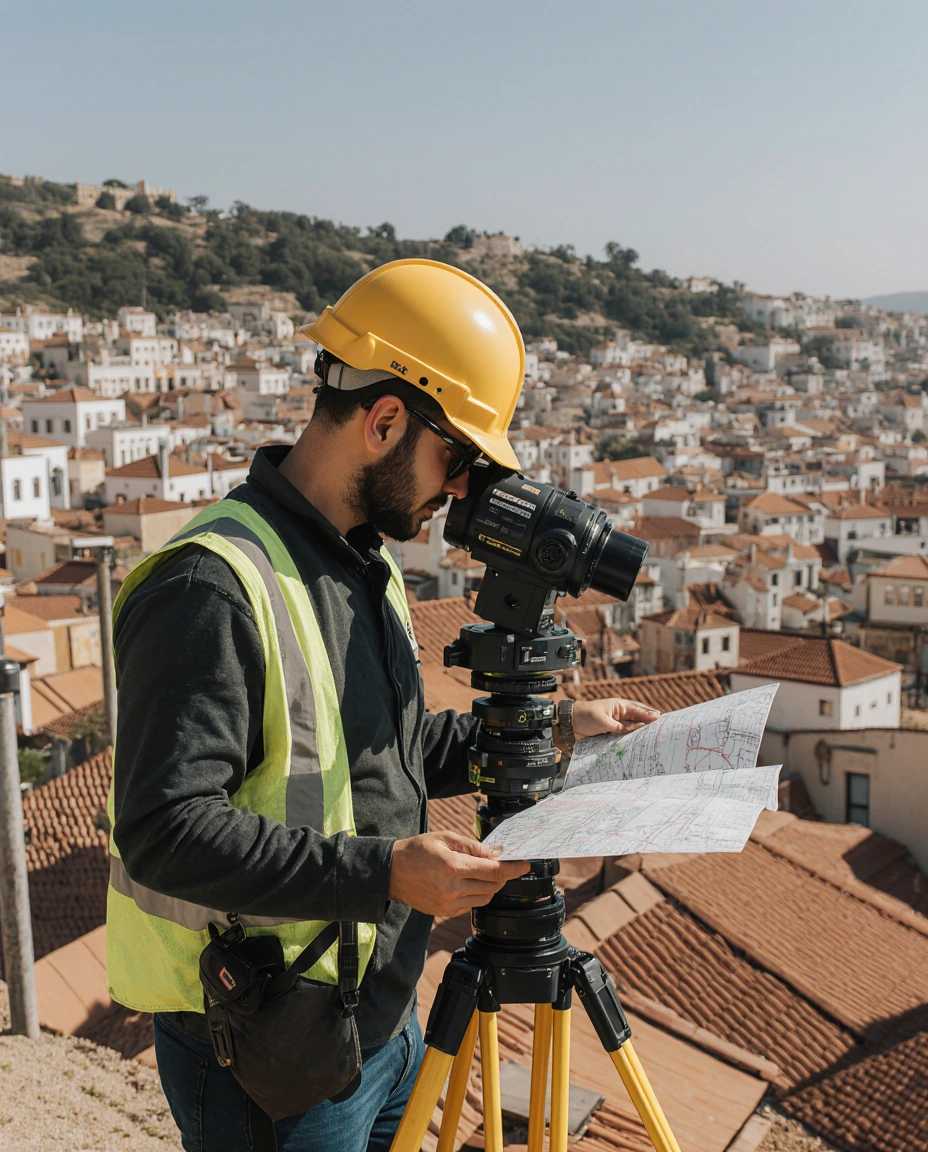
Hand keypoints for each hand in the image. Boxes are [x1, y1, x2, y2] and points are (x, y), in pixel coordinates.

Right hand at [388, 831, 529, 917]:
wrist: (391, 872)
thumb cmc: (417, 850)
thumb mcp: (445, 838)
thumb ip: (472, 846)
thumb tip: (496, 852)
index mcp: (453, 866)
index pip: (493, 871)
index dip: (513, 868)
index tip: (525, 865)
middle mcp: (452, 888)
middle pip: (492, 885)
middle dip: (503, 875)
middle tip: (504, 864)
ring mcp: (448, 903)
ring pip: (485, 897)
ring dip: (491, 885)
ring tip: (485, 872)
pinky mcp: (444, 912)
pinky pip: (471, 905)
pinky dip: (477, 894)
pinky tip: (470, 883)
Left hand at [570, 697, 660, 739]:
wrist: (568, 725)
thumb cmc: (584, 717)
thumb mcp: (604, 721)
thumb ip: (623, 726)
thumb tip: (642, 727)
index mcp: (620, 706)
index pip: (640, 711)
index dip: (651, 716)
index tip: (664, 721)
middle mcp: (620, 716)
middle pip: (639, 720)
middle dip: (650, 726)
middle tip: (664, 733)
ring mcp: (616, 726)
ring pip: (633, 731)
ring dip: (641, 736)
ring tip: (654, 743)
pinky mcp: (611, 735)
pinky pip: (624, 739)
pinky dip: (631, 743)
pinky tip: (638, 748)